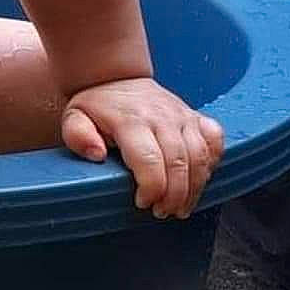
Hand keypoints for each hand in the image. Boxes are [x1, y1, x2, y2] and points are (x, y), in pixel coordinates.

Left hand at [61, 78, 223, 218]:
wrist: (117, 77)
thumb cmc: (97, 106)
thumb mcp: (75, 118)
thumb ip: (78, 136)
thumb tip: (97, 154)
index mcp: (131, 120)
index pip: (149, 159)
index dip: (152, 188)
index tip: (143, 203)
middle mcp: (162, 116)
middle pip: (178, 162)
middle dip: (174, 195)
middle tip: (162, 212)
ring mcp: (182, 115)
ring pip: (200, 156)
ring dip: (194, 188)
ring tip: (180, 207)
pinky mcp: (195, 116)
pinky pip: (215, 140)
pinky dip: (213, 162)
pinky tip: (200, 179)